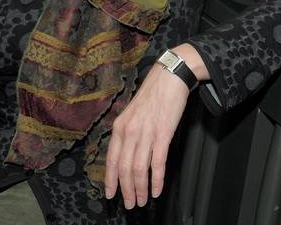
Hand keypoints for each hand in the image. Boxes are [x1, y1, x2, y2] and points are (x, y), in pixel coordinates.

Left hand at [105, 64, 188, 208]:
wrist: (169, 77)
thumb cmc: (153, 94)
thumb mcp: (132, 112)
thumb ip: (127, 132)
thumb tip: (126, 153)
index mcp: (120, 127)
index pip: (111, 160)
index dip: (110, 180)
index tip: (111, 194)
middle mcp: (129, 131)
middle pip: (124, 169)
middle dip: (126, 190)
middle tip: (130, 203)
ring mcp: (146, 133)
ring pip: (138, 169)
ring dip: (140, 189)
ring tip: (143, 201)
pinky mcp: (162, 134)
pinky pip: (157, 163)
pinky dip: (156, 180)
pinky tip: (157, 189)